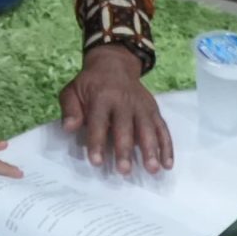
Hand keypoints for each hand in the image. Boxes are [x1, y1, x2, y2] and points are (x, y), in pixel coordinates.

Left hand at [59, 44, 173, 175]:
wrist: (113, 64)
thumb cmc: (90, 85)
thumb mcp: (72, 91)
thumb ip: (70, 109)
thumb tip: (69, 127)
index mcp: (102, 97)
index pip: (99, 122)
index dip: (97, 142)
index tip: (96, 162)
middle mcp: (124, 101)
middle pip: (125, 127)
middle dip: (125, 150)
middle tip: (124, 171)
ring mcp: (141, 106)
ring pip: (148, 129)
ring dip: (151, 149)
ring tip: (152, 169)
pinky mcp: (153, 110)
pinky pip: (163, 128)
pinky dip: (167, 146)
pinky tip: (167, 164)